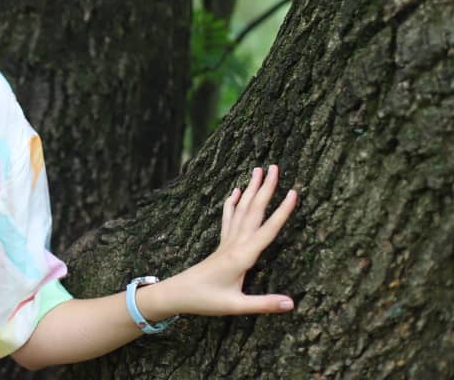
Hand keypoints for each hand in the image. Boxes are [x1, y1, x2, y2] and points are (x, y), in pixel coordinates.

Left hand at [161, 165, 296, 316]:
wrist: (178, 294)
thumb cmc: (206, 301)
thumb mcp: (236, 306)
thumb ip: (264, 304)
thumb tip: (293, 304)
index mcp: (242, 256)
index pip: (267, 229)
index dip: (282, 211)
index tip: (294, 192)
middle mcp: (235, 243)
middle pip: (253, 211)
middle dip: (266, 188)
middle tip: (275, 166)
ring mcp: (227, 242)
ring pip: (241, 210)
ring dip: (251, 189)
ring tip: (258, 169)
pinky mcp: (221, 244)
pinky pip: (228, 218)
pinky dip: (232, 202)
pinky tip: (236, 190)